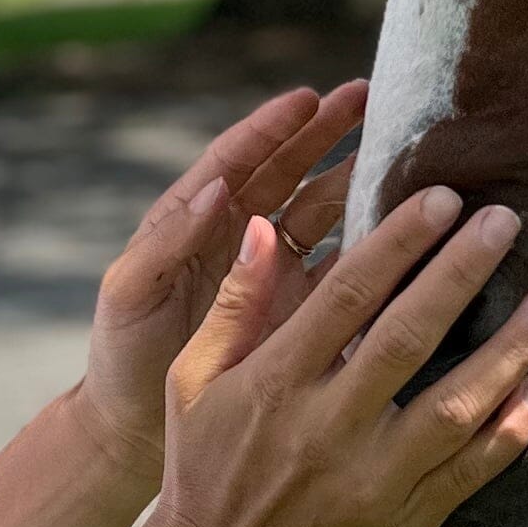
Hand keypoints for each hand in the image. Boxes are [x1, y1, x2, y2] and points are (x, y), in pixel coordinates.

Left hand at [71, 80, 369, 493]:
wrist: (135, 429)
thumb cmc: (121, 356)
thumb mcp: (129, 294)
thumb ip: (165, 243)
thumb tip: (214, 190)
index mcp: (192, 219)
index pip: (236, 160)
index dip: (272, 128)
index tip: (308, 98)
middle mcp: (237, 236)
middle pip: (288, 170)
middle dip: (326, 132)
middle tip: (369, 97)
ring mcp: (270, 270)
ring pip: (320, 209)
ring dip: (355, 177)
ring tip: (400, 149)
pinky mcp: (296, 308)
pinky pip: (338, 266)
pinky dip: (369, 244)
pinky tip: (406, 225)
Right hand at [140, 186, 527, 526]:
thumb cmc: (202, 470)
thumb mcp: (194, 382)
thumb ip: (235, 305)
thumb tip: (259, 227)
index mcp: (276, 383)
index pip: (346, 296)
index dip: (398, 242)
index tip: (441, 197)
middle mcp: (328, 428)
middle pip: (408, 338)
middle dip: (461, 273)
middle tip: (507, 220)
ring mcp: (372, 479)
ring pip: (456, 406)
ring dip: (510, 349)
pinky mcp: (404, 522)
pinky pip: (471, 472)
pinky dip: (512, 430)